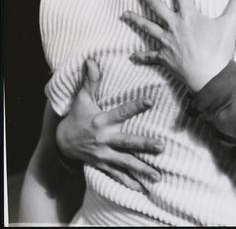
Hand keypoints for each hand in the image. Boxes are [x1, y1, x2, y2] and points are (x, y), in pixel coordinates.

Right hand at [56, 59, 163, 191]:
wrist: (61, 143)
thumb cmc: (77, 116)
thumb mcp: (82, 99)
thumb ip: (91, 81)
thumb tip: (92, 59)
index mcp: (101, 121)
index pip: (121, 112)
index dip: (135, 106)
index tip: (150, 101)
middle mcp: (104, 140)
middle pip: (127, 142)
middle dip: (144, 145)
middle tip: (161, 146)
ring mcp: (104, 155)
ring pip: (126, 163)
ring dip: (142, 169)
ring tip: (158, 175)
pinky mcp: (103, 165)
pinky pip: (118, 175)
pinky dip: (130, 182)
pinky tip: (143, 188)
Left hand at [122, 0, 235, 92]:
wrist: (210, 78)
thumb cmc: (220, 51)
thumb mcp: (231, 23)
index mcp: (189, 16)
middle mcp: (174, 26)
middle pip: (156, 5)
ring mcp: (167, 42)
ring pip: (148, 28)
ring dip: (136, 20)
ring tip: (124, 14)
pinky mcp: (165, 58)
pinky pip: (151, 56)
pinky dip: (142, 56)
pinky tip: (133, 55)